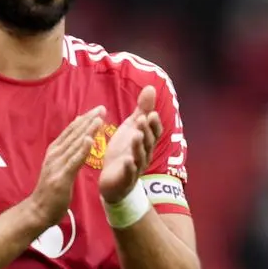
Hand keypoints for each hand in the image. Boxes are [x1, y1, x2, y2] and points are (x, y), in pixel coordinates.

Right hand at [29, 107, 104, 226]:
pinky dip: (81, 150)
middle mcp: (55, 155)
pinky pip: (73, 161)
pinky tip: (89, 140)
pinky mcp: (61, 177)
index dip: (85, 119)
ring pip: (74, 144)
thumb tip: (79, 136)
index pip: (72, 131)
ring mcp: (56, 165)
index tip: (99, 109)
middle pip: (73, 134)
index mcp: (55, 151)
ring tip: (99, 119)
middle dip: (88, 120)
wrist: (39, 210)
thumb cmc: (52, 189)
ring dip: (87, 131)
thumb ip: (68, 152)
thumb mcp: (59, 166)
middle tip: (102, 108)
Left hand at [99, 85, 164, 203]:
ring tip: (136, 136)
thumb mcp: (132, 128)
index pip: (154, 132)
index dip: (153, 124)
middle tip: (143, 119)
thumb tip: (151, 87)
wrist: (113, 181)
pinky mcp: (125, 179)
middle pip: (148, 142)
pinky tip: (127, 161)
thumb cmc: (124, 152)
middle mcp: (144, 154)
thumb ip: (142, 110)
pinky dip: (129, 167)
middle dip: (146, 131)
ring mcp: (136, 167)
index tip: (151, 113)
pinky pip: (129, 173)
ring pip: (140, 156)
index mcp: (146, 142)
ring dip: (139, 146)